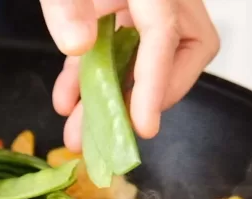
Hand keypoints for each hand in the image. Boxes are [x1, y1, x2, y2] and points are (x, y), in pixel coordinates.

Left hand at [40, 0, 219, 149]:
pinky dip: (93, 75)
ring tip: (80, 132)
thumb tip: (79, 46)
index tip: (144, 125)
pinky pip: (118, 47)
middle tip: (121, 127)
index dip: (157, 84)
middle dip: (151, 93)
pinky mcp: (122, 5)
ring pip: (146, 55)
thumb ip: (67, 4)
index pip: (165, 34)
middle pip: (184, 48)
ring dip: (114, 96)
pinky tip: (67, 99)